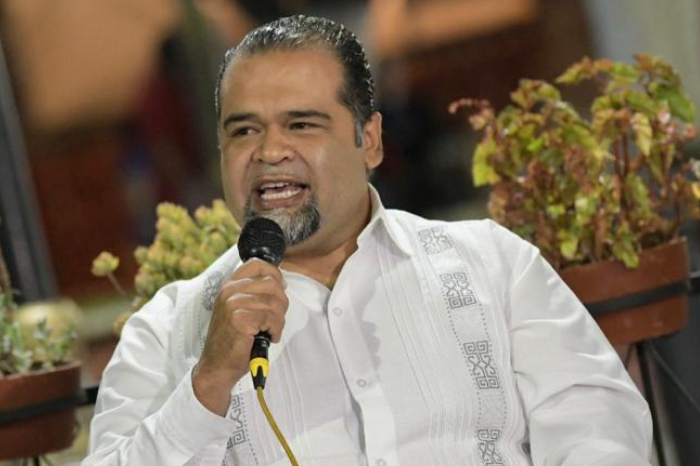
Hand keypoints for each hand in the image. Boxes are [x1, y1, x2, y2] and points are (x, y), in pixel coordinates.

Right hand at [192, 258, 288, 414]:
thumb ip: (255, 294)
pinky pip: (271, 318)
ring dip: (278, 321)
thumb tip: (281, 282)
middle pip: (272, 284)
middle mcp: (229, 291)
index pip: (257, 264)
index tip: (281, 289)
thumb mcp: (241, 310)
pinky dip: (275, 330)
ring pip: (274, 303)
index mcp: (229, 286)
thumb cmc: (233, 341)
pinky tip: (266, 337)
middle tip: (274, 321)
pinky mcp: (239, 318)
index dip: (275, 274)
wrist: (217, 366)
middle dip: (281, 304)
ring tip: (269, 331)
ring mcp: (233, 304)